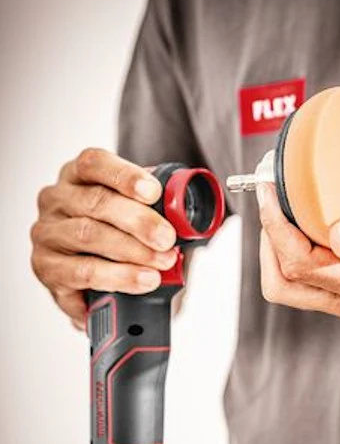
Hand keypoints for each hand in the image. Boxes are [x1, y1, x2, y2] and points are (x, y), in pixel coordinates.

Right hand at [31, 148, 176, 328]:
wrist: (87, 280)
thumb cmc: (112, 236)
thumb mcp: (133, 212)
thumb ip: (155, 205)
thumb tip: (189, 211)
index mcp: (77, 175)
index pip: (94, 162)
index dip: (125, 176)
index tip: (154, 192)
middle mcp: (56, 200)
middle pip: (96, 202)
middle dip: (139, 221)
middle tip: (167, 238)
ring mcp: (47, 234)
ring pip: (89, 236)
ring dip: (132, 251)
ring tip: (162, 262)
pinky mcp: (47, 269)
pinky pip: (83, 272)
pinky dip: (118, 277)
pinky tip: (142, 280)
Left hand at [257, 183, 339, 320]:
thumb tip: (339, 239)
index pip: (302, 265)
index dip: (276, 228)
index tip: (269, 193)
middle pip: (282, 285)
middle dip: (268, 243)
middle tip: (274, 201)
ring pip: (284, 285)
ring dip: (274, 248)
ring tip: (282, 209)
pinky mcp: (338, 290)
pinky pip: (298, 278)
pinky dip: (287, 250)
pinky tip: (296, 222)